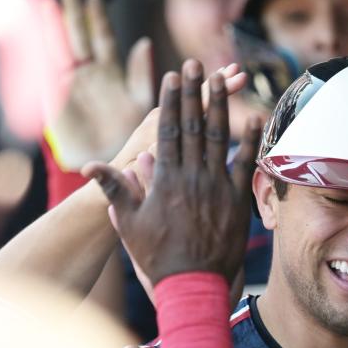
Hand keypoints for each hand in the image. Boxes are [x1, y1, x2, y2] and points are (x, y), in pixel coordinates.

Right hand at [46, 0, 153, 169]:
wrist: (108, 164)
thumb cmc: (128, 136)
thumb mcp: (139, 102)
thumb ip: (139, 73)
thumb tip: (145, 43)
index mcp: (112, 74)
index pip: (103, 40)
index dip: (98, 19)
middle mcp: (90, 74)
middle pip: (80, 36)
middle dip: (75, 13)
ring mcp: (71, 84)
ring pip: (61, 48)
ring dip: (55, 27)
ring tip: (51, 2)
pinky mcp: (55, 97)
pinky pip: (46, 71)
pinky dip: (40, 54)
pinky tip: (34, 37)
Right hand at [84, 61, 261, 284]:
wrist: (192, 283)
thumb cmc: (157, 255)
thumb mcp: (128, 222)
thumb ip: (115, 188)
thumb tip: (92, 164)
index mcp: (165, 180)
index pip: (167, 131)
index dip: (171, 102)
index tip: (173, 78)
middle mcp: (192, 177)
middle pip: (193, 126)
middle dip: (194, 92)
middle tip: (196, 64)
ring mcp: (216, 187)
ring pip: (219, 138)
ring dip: (220, 106)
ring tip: (223, 79)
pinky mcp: (236, 200)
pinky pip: (244, 165)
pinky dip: (250, 141)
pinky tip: (255, 117)